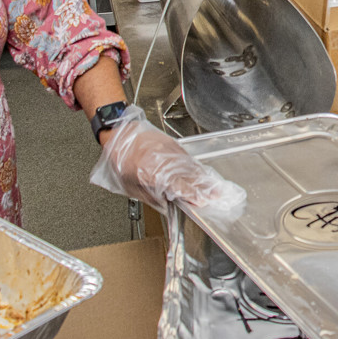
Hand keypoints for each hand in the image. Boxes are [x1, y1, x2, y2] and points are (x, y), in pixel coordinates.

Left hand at [89, 106, 246, 222]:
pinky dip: (197, 168)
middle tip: (216, 196)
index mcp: (149, 171)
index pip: (176, 184)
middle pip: (187, 175)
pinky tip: (204, 175)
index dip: (190, 193)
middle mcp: (163, 160)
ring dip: (203, 178)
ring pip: (190, 166)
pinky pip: (188, 159)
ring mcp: (170, 151)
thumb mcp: (129, 185)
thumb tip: (168, 205)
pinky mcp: (173, 145)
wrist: (121, 133)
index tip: (201, 201)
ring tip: (215, 187)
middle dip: (203, 187)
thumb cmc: (121, 160)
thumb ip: (150, 196)